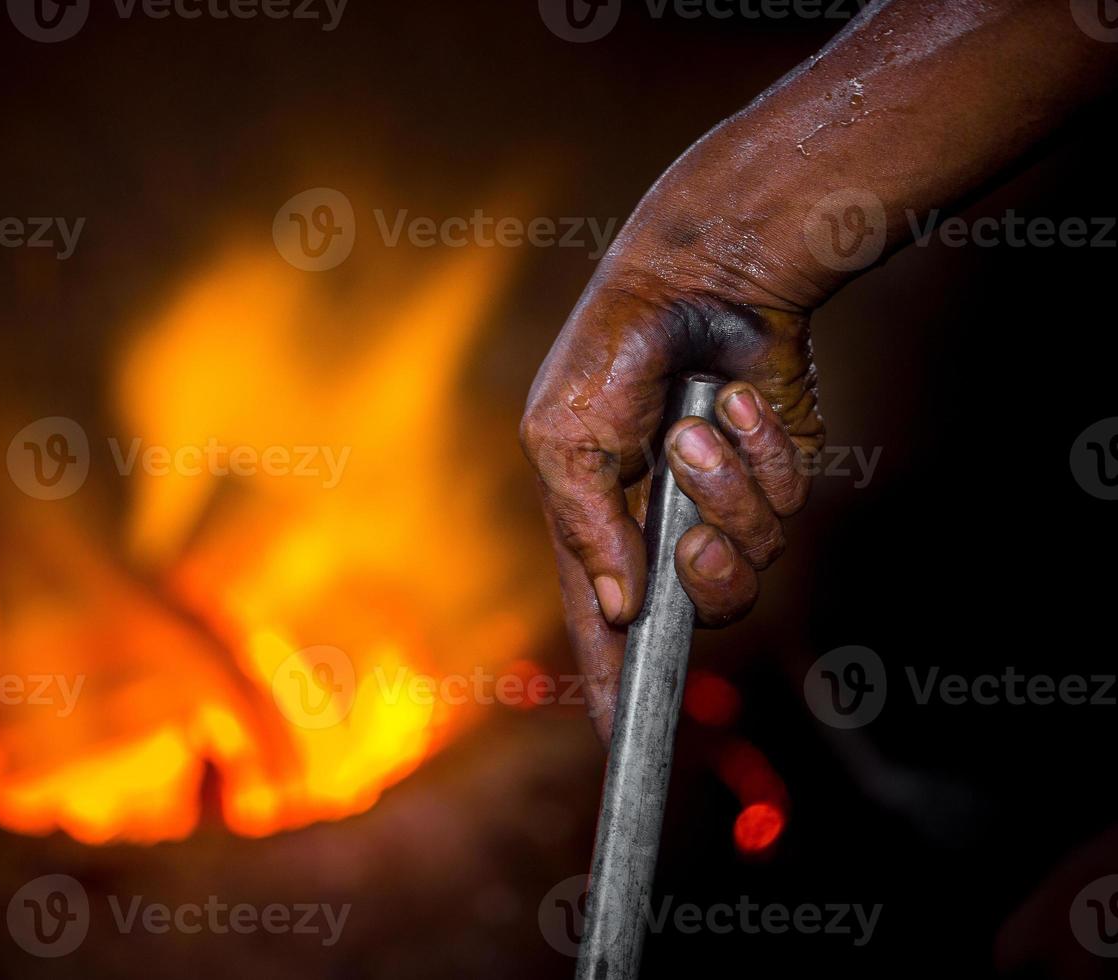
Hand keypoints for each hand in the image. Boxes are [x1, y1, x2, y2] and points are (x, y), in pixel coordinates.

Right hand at [520, 268, 823, 739]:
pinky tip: (742, 401)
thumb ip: (587, 527)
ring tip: (706, 423)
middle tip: (683, 517)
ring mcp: (723, 504)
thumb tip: (620, 609)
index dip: (613, 684)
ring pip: (752, 560)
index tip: (621, 743)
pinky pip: (788, 504)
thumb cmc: (610, 351)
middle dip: (702, 568)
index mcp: (598, 526)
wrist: (699, 276)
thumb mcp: (564, 436)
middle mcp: (663, 528)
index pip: (606, 627)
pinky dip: (765, 453)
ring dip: (729, 491)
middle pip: (701, 610)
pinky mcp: (777, 474)